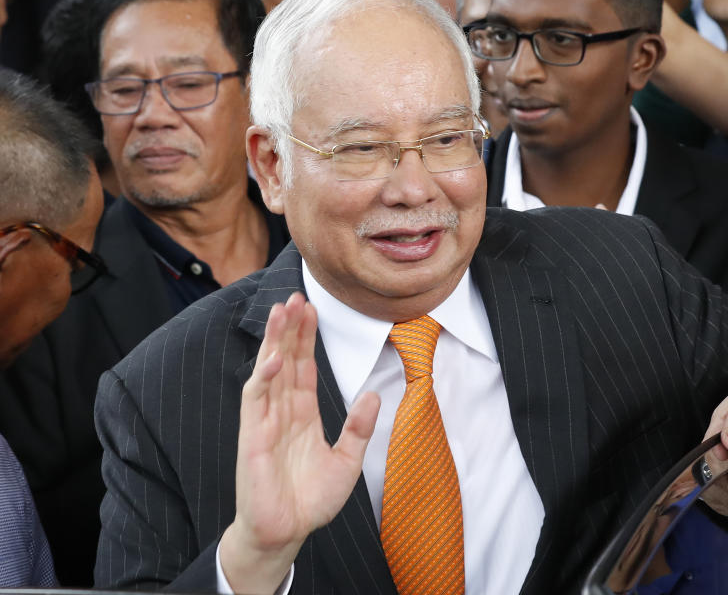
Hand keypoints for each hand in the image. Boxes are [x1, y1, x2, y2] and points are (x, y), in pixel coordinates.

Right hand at [220, 292, 379, 593]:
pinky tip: (274, 356)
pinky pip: (255, 400)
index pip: (304, 366)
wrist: (286, 532)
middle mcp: (282, 411)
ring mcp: (265, 421)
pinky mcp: (252, 436)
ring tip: (281, 310)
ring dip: (274, 340)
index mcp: (303, 413)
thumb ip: (359, 428)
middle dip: (289, 328)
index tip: (312, 308)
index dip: (307, 337)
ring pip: (268, 370)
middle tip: (296, 296)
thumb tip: (373, 393)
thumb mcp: (347, 461)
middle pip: (286, 359)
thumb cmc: (310, 500)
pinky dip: (263, 376)